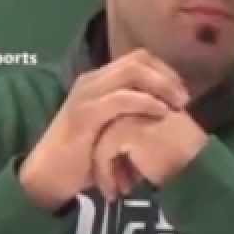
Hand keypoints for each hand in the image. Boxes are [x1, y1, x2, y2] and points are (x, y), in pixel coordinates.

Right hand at [20, 50, 187, 209]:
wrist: (48, 175)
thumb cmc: (86, 154)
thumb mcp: (114, 125)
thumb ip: (133, 111)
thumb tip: (169, 106)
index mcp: (99, 80)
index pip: (139, 58)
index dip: (166, 71)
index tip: (182, 92)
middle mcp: (92, 81)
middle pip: (138, 60)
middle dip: (167, 77)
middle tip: (184, 99)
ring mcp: (86, 95)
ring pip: (131, 72)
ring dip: (161, 86)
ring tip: (177, 105)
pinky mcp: (84, 114)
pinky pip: (121, 98)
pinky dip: (146, 102)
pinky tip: (161, 113)